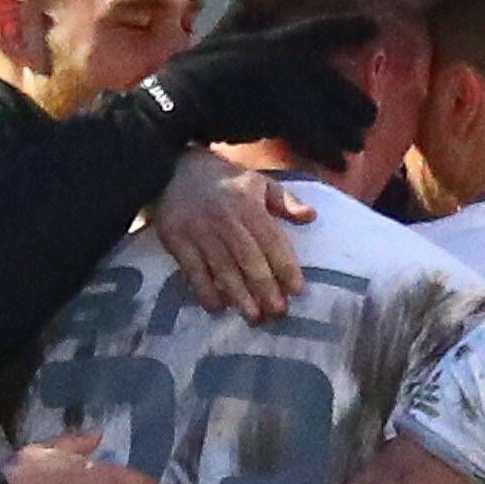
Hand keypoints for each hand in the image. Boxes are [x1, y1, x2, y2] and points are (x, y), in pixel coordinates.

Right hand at [144, 14, 380, 160]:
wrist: (178, 100)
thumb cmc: (196, 72)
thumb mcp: (227, 38)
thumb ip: (246, 25)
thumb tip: (248, 5)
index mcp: (277, 39)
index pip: (322, 30)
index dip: (350, 28)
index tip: (375, 27)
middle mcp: (289, 59)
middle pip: (340, 85)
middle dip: (357, 106)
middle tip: (369, 119)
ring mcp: (287, 85)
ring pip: (332, 115)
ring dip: (346, 134)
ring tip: (356, 146)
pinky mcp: (281, 114)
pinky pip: (316, 138)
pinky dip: (329, 153)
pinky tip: (340, 165)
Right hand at [150, 157, 312, 321]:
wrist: (173, 167)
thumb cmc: (224, 180)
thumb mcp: (259, 182)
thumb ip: (286, 201)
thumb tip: (311, 217)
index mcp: (248, 206)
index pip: (271, 241)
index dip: (285, 266)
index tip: (298, 290)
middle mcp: (225, 220)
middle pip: (248, 259)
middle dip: (265, 287)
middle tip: (278, 311)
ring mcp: (199, 231)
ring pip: (222, 268)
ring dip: (238, 295)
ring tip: (253, 316)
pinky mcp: (176, 240)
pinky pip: (192, 270)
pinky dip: (204, 290)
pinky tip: (217, 307)